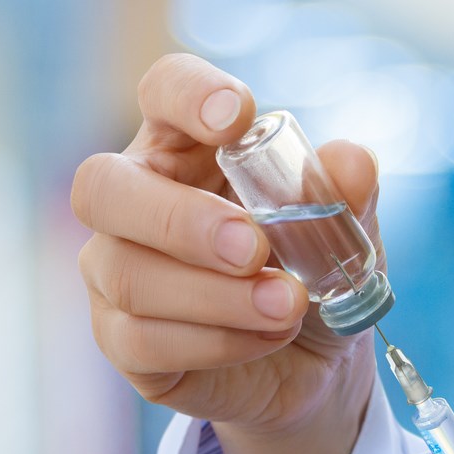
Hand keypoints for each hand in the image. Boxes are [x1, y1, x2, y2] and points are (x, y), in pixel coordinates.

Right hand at [71, 54, 383, 453]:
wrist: (314, 362)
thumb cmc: (311, 271)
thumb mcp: (344, 231)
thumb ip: (347, 195)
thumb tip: (352, 163)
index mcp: (186, 145)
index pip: (163, 91)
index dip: (188, 94)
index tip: (237, 118)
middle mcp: (133, 200)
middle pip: (101, 187)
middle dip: (180, 220)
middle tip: (254, 248)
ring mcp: (115, 271)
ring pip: (128, 275)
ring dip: (219, 296)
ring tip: (289, 305)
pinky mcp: (121, 342)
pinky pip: (143, 341)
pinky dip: (217, 342)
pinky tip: (268, 338)